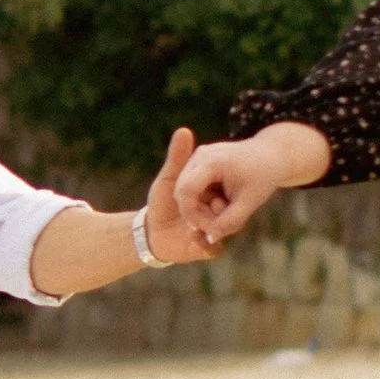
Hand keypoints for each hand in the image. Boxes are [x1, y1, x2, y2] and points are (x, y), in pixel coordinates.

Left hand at [141, 128, 223, 267]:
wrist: (150, 235)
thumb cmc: (160, 204)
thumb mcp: (169, 178)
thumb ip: (178, 157)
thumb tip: (183, 130)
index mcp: (213, 193)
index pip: (225, 190)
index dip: (215, 189)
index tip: (202, 188)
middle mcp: (218, 211)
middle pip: (229, 210)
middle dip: (216, 209)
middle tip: (200, 208)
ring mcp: (215, 230)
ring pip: (224, 228)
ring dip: (209, 225)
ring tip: (192, 225)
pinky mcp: (209, 249)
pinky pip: (215, 248)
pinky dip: (207, 244)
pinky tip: (193, 238)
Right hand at [174, 120, 331, 247]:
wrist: (271, 154)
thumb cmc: (263, 177)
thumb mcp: (249, 202)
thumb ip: (229, 222)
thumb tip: (209, 239)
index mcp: (211, 162)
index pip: (186, 191)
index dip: (191, 214)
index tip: (204, 229)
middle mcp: (200, 155)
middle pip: (181, 191)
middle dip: (194, 212)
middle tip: (216, 223)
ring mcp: (198, 156)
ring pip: (184, 189)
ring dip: (198, 206)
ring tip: (222, 210)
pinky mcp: (200, 161)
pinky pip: (191, 185)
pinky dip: (201, 198)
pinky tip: (219, 202)